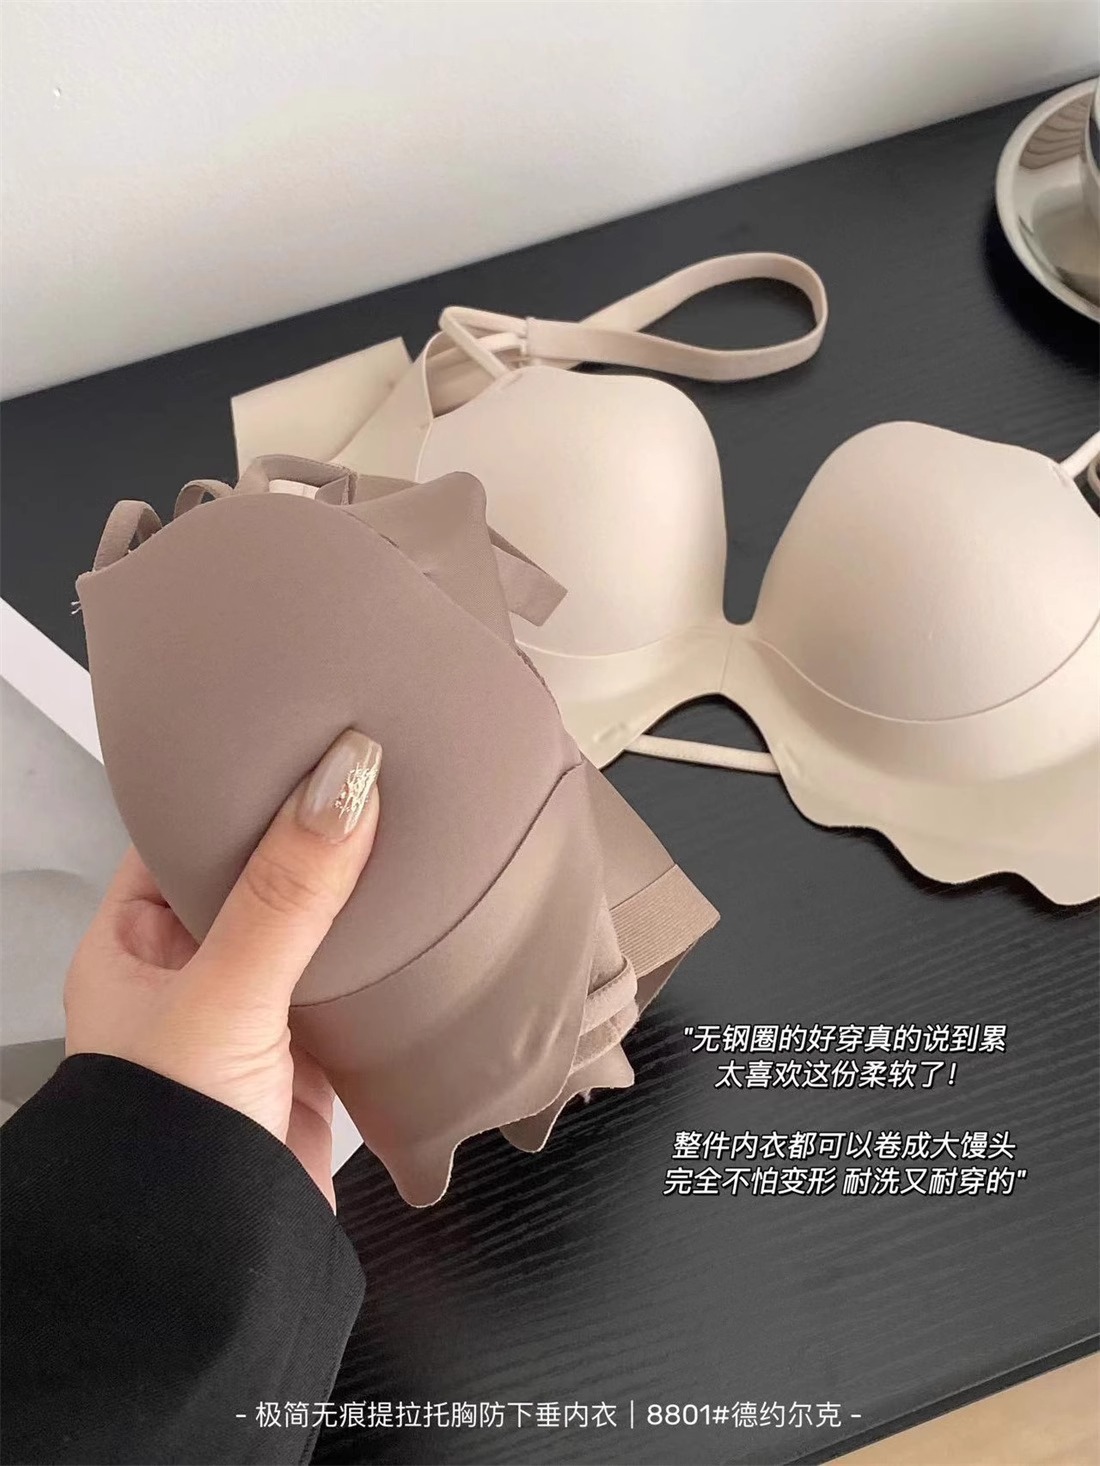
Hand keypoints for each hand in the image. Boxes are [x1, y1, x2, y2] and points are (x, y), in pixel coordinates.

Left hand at [64, 728, 381, 1209]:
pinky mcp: (305, 1051)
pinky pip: (348, 984)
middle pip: (256, 875)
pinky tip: (417, 926)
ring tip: (403, 832)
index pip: (183, 830)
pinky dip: (381, 961)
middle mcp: (188, 969)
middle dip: (309, 836)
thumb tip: (342, 784)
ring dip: (350, 900)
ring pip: (309, 930)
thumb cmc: (164, 1135)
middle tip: (368, 772)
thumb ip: (287, 892)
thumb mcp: (227, 990)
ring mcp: (251, 1010)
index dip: (237, 783)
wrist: (209, 1263)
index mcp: (133, 940)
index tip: (298, 733)